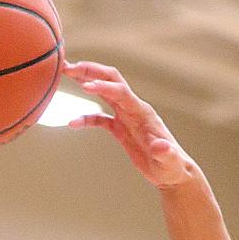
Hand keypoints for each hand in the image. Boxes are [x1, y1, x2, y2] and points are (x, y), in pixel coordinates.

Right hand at [63, 61, 195, 189]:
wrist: (172, 173)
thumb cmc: (172, 167)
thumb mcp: (170, 162)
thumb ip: (165, 153)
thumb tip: (160, 147)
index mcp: (142, 112)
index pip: (121, 92)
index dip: (104, 88)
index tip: (85, 86)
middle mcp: (133, 109)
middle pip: (111, 81)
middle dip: (91, 71)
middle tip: (68, 66)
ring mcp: (126, 117)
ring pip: (104, 93)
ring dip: (86, 81)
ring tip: (65, 74)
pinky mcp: (121, 129)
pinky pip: (101, 118)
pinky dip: (86, 118)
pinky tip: (72, 123)